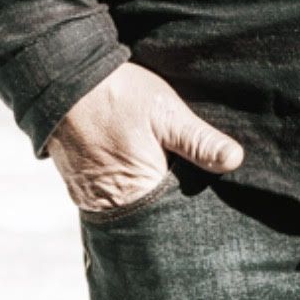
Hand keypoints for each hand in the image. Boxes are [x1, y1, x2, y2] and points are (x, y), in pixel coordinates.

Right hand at [45, 62, 244, 213]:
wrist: (65, 79)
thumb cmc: (119, 94)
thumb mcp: (166, 112)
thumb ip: (199, 141)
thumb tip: (235, 161)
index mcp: (138, 194)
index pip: (175, 217)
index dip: (193, 206)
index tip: (209, 194)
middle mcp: (111, 207)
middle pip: (151, 219)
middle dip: (170, 206)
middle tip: (187, 184)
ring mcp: (91, 201)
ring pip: (130, 211)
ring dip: (146, 200)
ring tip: (163, 178)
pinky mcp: (80, 189)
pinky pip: (109, 202)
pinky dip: (125, 194)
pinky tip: (137, 173)